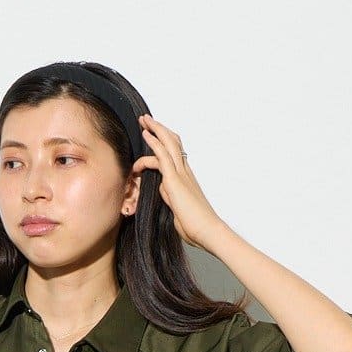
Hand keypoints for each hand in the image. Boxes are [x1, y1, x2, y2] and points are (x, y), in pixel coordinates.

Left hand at [130, 114, 223, 250]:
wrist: (208, 231)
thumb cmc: (196, 226)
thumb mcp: (178, 209)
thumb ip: (169, 197)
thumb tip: (161, 190)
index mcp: (186, 178)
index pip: (175, 153)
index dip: (165, 141)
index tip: (154, 134)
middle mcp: (185, 172)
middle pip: (173, 142)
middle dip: (159, 129)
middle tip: (147, 119)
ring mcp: (181, 174)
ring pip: (168, 143)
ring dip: (155, 129)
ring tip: (144, 120)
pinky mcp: (174, 180)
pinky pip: (163, 155)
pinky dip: (153, 143)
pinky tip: (146, 135)